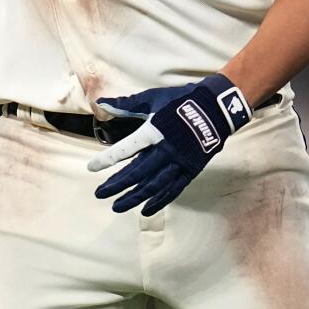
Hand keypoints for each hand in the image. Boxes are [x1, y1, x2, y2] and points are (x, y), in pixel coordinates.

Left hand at [86, 74, 253, 215]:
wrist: (217, 107)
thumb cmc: (180, 100)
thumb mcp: (151, 98)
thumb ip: (125, 104)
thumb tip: (100, 103)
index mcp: (154, 131)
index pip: (126, 149)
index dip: (107, 160)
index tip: (91, 168)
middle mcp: (166, 150)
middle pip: (138, 173)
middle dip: (117, 185)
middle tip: (99, 194)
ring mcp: (180, 162)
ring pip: (154, 186)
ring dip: (134, 198)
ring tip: (117, 206)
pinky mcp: (191, 170)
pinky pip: (173, 190)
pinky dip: (159, 201)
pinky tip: (146, 210)